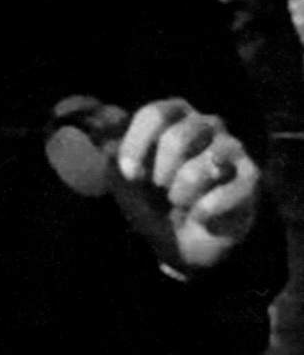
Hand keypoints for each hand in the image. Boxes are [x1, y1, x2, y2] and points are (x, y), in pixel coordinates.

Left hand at [111, 98, 259, 272]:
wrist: (184, 240)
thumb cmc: (151, 199)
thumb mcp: (123, 179)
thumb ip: (112, 156)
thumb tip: (104, 140)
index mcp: (174, 114)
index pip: (155, 114)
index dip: (137, 146)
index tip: (130, 174)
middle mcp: (206, 123)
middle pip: (178, 138)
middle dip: (161, 174)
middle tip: (159, 190)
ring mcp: (232, 148)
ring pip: (202, 167)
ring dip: (181, 194)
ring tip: (179, 202)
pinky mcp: (250, 178)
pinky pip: (226, 193)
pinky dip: (204, 211)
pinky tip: (200, 216)